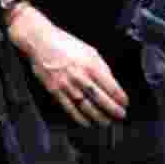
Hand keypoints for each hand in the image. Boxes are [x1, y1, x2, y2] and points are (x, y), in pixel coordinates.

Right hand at [10, 6, 128, 126]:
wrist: (39, 41)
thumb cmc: (64, 43)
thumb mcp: (89, 51)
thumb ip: (101, 67)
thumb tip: (111, 84)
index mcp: (90, 65)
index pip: (111, 87)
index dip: (121, 98)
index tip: (125, 103)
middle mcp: (79, 76)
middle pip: (101, 100)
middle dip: (114, 111)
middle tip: (120, 115)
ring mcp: (66, 84)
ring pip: (86, 107)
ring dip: (99, 117)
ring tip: (106, 122)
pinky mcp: (55, 90)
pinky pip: (69, 108)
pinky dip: (80, 118)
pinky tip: (87, 122)